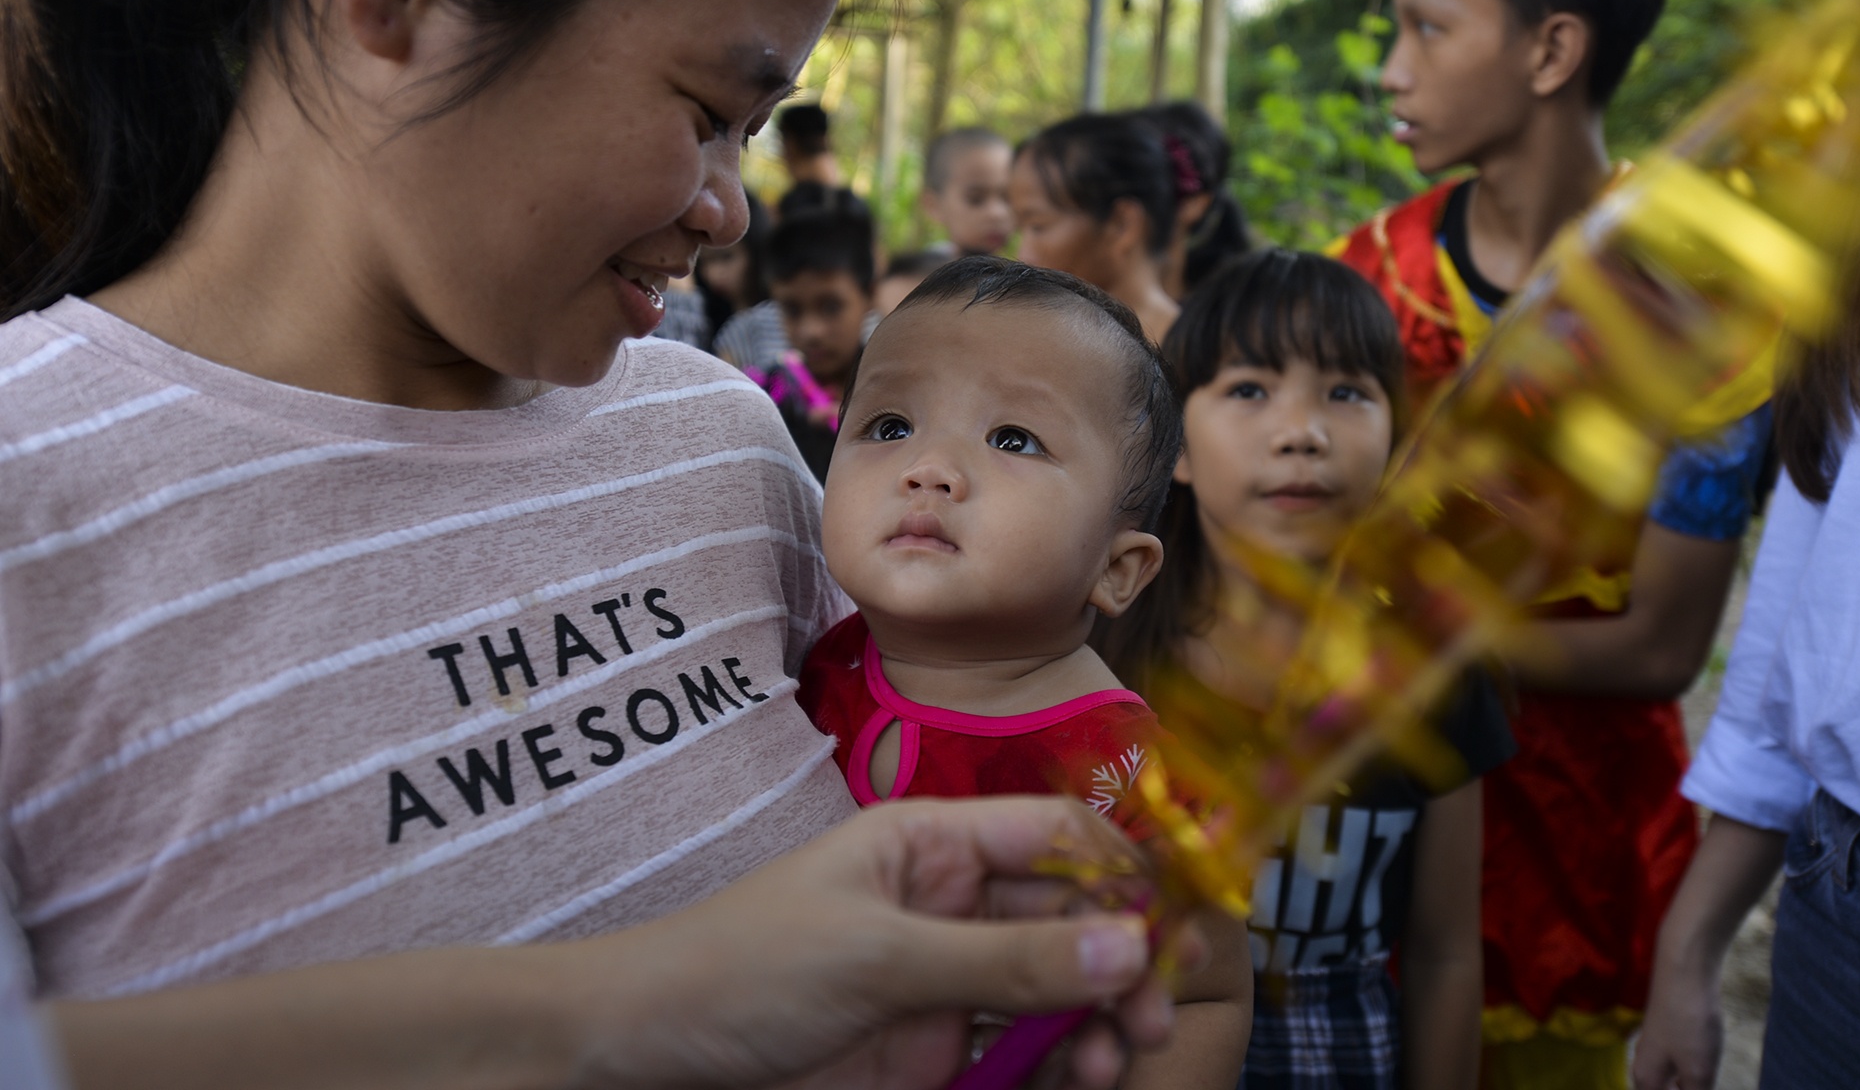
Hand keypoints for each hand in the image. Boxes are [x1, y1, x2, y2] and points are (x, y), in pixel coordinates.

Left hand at [579, 796, 1192, 1089]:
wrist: (643, 1051)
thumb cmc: (742, 969)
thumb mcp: (877, 958)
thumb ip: (1002, 960)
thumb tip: (1125, 948)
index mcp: (930, 843)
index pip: (1053, 835)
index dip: (1121, 871)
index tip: (1174, 926)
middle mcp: (947, 902)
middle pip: (1067, 917)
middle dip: (1119, 958)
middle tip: (1151, 1011)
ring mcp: (940, 978)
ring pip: (1051, 989)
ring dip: (1094, 1018)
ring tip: (1113, 1059)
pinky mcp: (928, 1048)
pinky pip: (1015, 1047)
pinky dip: (1054, 1061)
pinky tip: (1076, 1078)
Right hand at [1630, 957, 1723, 1089]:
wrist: (1684, 969)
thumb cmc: (1689, 1023)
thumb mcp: (1698, 1073)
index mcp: (1645, 1081)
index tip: (1704, 1086)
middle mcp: (1645, 1066)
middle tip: (1709, 1082)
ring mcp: (1657, 1049)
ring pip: (1671, 1084)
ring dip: (1690, 1088)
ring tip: (1711, 1080)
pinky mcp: (1671, 1035)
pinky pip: (1679, 1069)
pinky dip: (1692, 1079)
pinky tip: (1708, 1074)